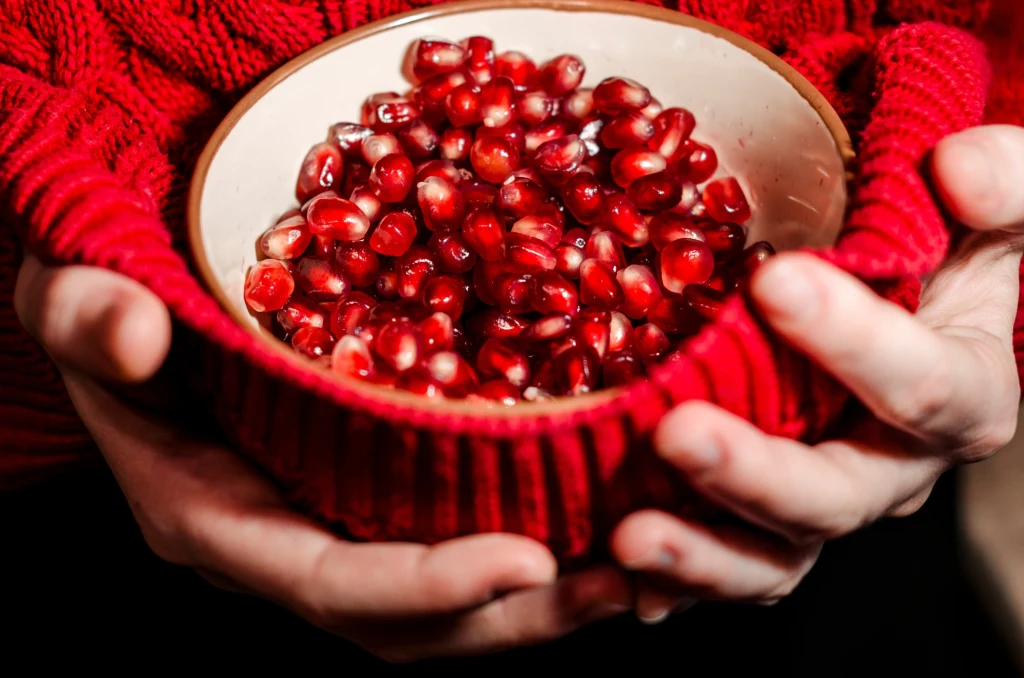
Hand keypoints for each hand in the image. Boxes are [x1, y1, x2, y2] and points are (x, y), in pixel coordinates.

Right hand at [13, 258, 630, 661]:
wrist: (133, 306)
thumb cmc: (106, 303)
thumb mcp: (76, 295)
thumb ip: (88, 319)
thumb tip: (133, 332)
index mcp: (219, 519)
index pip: (332, 583)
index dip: (429, 586)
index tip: (530, 559)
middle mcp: (285, 544)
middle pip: (413, 621)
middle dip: (519, 617)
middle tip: (623, 582)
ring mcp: (332, 526)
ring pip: (447, 600)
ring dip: (545, 596)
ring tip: (639, 565)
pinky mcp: (370, 496)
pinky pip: (456, 538)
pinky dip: (531, 542)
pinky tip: (600, 513)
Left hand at [610, 124, 1023, 621]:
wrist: (918, 312)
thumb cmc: (958, 251)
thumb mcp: (1007, 206)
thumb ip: (1008, 182)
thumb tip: (960, 174)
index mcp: (962, 396)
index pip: (925, 387)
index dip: (856, 343)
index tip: (774, 283)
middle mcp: (893, 469)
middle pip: (834, 498)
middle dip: (755, 472)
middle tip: (676, 431)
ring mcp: (823, 504)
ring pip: (774, 557)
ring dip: (700, 554)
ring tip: (629, 536)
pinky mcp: (763, 521)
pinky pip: (722, 566)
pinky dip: (671, 579)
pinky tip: (615, 576)